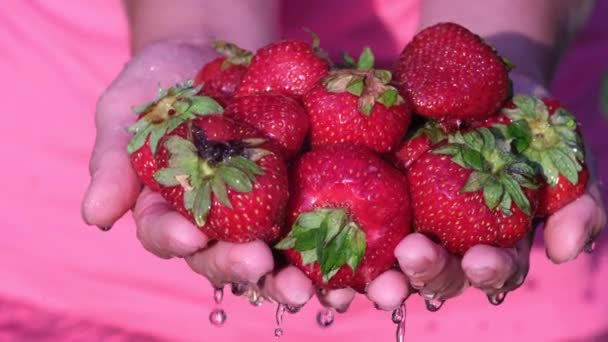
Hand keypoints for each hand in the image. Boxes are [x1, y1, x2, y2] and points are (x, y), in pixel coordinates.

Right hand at [81, 40, 313, 306]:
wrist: (213, 56)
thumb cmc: (160, 87)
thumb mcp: (126, 112)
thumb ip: (114, 161)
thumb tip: (95, 217)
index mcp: (170, 210)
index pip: (167, 233)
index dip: (177, 238)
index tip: (192, 235)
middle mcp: (218, 221)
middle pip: (226, 256)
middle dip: (243, 267)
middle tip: (261, 268)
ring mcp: (262, 209)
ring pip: (276, 254)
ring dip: (293, 275)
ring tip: (313, 288)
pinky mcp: (301, 191)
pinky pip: (318, 221)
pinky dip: (334, 244)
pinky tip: (351, 262)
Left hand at [274, 78, 606, 312]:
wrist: (478, 82)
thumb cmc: (524, 122)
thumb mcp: (561, 154)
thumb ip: (575, 204)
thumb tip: (561, 251)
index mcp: (485, 241)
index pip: (486, 268)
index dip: (483, 270)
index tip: (479, 259)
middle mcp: (440, 240)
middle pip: (428, 274)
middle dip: (419, 275)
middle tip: (408, 262)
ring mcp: (398, 221)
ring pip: (382, 262)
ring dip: (369, 276)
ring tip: (360, 274)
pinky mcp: (362, 197)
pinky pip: (340, 225)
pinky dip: (327, 242)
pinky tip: (314, 247)